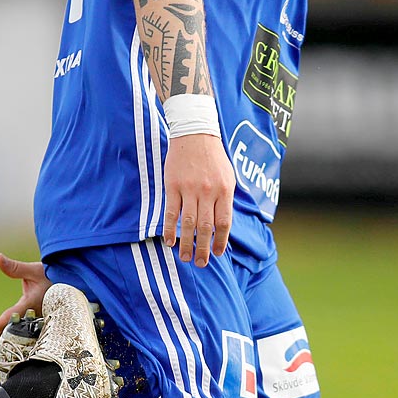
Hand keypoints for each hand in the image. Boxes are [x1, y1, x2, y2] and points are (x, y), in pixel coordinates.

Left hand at [0, 252, 48, 362]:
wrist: (72, 288)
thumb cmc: (53, 276)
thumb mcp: (35, 270)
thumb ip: (15, 268)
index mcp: (30, 305)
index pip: (10, 318)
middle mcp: (29, 319)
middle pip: (4, 335)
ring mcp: (29, 325)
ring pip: (6, 338)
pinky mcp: (28, 326)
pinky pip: (12, 337)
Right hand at [163, 133, 234, 266]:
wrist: (195, 133)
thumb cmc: (213, 157)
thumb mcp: (228, 176)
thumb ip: (225, 199)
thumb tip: (223, 225)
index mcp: (224, 190)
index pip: (224, 223)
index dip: (220, 241)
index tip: (216, 253)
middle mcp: (208, 192)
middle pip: (207, 227)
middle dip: (204, 248)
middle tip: (201, 263)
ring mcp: (190, 189)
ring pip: (189, 223)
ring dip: (187, 243)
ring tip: (186, 258)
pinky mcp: (173, 186)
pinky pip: (171, 212)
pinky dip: (170, 228)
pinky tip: (170, 241)